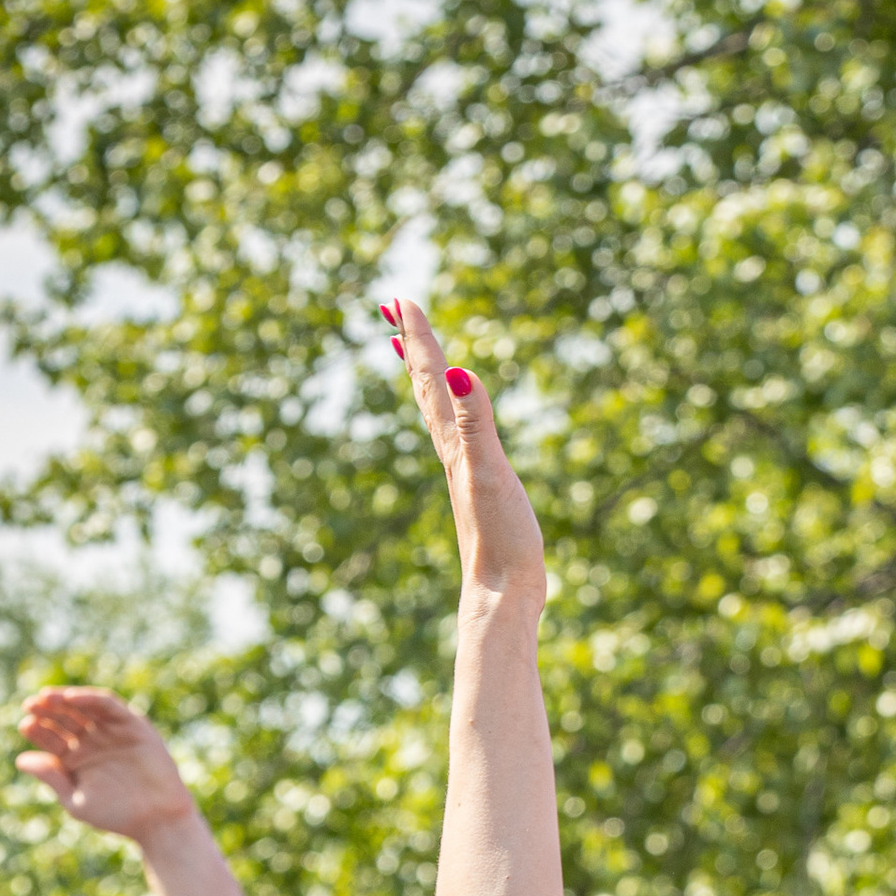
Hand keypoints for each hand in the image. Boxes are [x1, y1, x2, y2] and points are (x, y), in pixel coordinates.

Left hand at [14, 688, 193, 842]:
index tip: (25, 725)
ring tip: (46, 698)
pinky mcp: (131, 724)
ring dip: (64, 699)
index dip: (37, 730)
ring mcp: (111, 731)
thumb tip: (20, 760)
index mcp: (75, 760)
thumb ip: (52, 778)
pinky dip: (90, 699)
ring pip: (83, 707)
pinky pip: (108, 705)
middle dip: (46, 711)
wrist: (157, 820)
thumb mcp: (77, 800)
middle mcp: (91, 742)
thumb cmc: (117, 815)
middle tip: (30, 705)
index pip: (50, 738)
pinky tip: (72, 698)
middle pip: (63, 718)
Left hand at [385, 291, 546, 603]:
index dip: (418, 338)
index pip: (432, 379)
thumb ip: (475, 421)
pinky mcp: (478, 494)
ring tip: (416, 360)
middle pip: (425, 391)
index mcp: (452, 444)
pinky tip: (456, 428)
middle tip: (393, 312)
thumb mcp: (489, 471)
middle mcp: (451, 454)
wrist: (502, 597)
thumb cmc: (499, 539)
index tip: (399, 299)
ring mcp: (463, 475)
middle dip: (413, 349)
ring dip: (426, 382)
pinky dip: (451, 420)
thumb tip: (458, 372)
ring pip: (436, 416)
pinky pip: (458, 442)